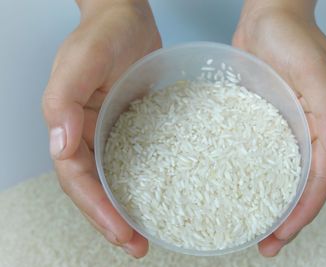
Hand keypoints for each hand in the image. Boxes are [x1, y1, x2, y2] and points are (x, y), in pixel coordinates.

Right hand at [42, 0, 160, 257]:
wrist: (128, 17)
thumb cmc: (103, 33)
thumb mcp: (81, 61)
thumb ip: (63, 100)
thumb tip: (58, 145)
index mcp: (69, 125)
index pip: (76, 178)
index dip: (95, 208)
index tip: (121, 233)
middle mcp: (88, 134)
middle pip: (95, 187)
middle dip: (112, 219)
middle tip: (137, 246)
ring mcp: (112, 131)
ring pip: (115, 178)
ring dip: (129, 207)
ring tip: (150, 233)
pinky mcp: (134, 125)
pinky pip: (138, 159)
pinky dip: (146, 181)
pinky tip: (165, 195)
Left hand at [233, 0, 325, 256]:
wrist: (268, 15)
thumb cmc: (295, 38)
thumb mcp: (318, 74)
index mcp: (324, 128)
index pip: (317, 183)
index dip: (302, 214)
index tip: (280, 237)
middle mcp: (306, 133)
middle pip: (298, 185)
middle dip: (284, 217)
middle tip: (263, 244)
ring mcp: (283, 127)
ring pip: (279, 172)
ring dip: (267, 200)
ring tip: (247, 224)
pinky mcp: (262, 117)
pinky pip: (258, 151)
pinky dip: (250, 172)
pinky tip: (233, 186)